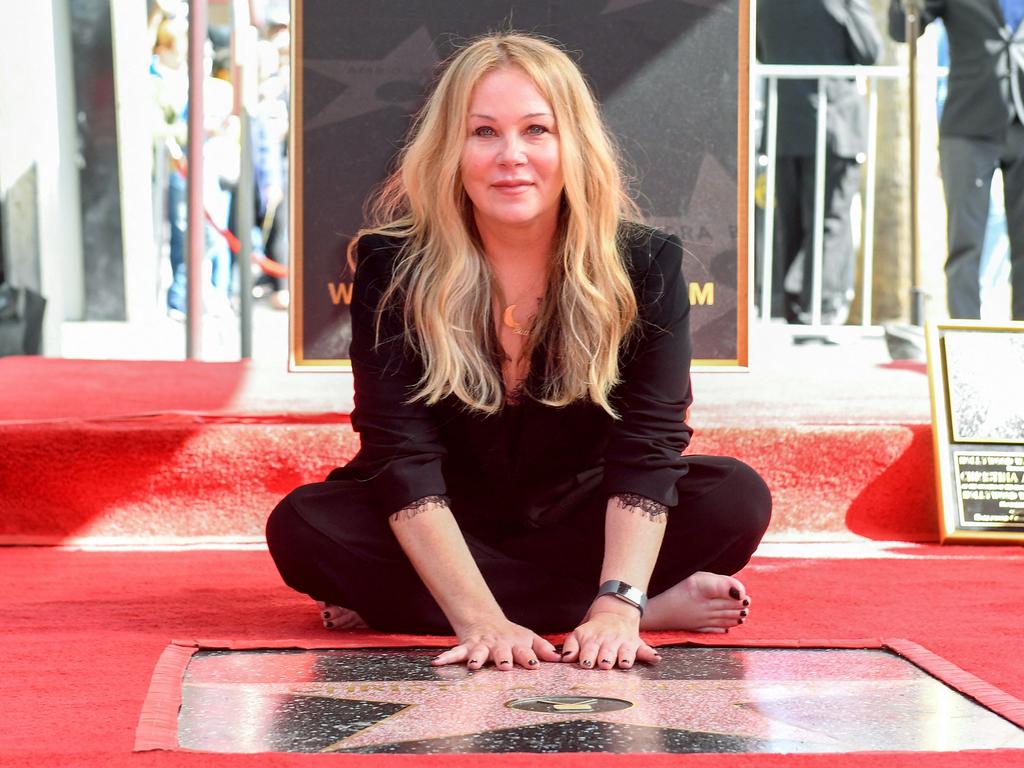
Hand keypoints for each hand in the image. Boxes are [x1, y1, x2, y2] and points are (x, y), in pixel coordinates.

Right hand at [432, 618, 561, 670]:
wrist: (485, 619)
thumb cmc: (510, 635)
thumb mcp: (528, 638)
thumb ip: (543, 648)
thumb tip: (560, 658)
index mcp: (516, 644)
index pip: (525, 651)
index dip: (529, 657)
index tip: (534, 665)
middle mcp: (499, 645)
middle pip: (501, 652)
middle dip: (503, 658)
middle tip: (504, 665)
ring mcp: (482, 645)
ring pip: (479, 652)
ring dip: (477, 658)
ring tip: (472, 665)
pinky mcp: (467, 646)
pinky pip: (456, 652)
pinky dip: (447, 657)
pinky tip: (437, 662)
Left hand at [561, 596, 660, 669]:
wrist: (615, 608)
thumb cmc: (594, 628)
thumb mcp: (579, 632)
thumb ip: (571, 645)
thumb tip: (565, 658)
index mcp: (593, 639)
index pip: (589, 650)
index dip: (587, 657)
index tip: (586, 663)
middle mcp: (609, 641)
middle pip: (607, 653)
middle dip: (605, 659)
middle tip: (604, 664)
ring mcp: (624, 643)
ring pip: (626, 653)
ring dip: (625, 658)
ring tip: (624, 663)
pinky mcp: (637, 644)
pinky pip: (646, 649)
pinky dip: (650, 654)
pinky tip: (655, 658)